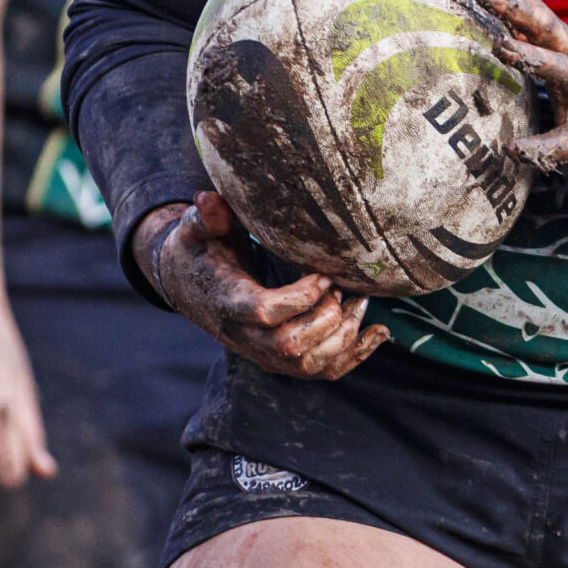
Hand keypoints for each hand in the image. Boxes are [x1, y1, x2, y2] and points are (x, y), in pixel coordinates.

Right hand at [134, 192, 388, 379]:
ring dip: (344, 337)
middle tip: (345, 287)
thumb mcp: (197, 231)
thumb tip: (208, 196)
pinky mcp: (280, 359)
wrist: (188, 286)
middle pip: (291, 345)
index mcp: (230, 302)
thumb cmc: (199, 252)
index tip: (325, 274)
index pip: (266, 312)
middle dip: (327, 319)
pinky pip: (321, 371)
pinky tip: (379, 332)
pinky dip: (354, 357)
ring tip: (362, 302)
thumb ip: (207, 217)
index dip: (301, 297)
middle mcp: (246, 336)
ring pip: (309, 364)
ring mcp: (264, 353)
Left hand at [452, 0, 567, 187]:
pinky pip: (564, 141)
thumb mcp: (564, 52)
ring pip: (561, 71)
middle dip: (513, 6)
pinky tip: (514, 150)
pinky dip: (540, 146)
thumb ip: (527, 34)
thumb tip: (481, 9)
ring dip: (533, 57)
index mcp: (562, 39)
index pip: (524, 0)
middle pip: (543, 24)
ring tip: (501, 47)